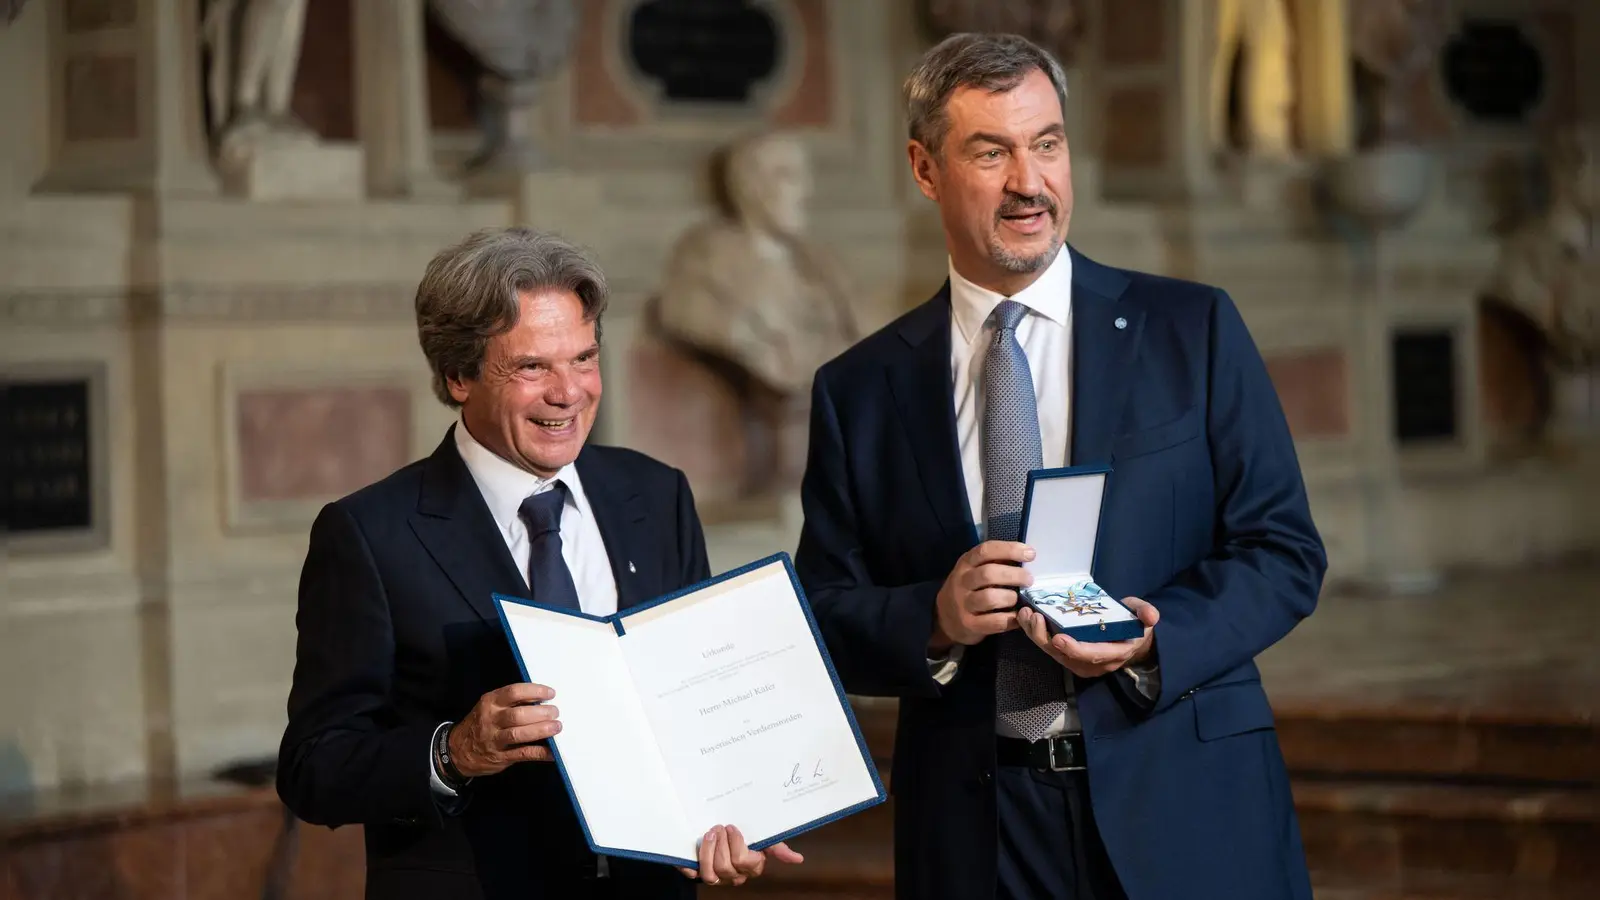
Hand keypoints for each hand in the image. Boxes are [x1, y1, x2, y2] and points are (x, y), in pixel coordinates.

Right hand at [447, 683, 559, 777]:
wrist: (457, 751)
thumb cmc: (480, 724)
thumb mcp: (489, 707)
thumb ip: (510, 703)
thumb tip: (542, 700)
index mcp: (490, 702)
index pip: (514, 692)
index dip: (535, 691)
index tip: (550, 693)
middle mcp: (491, 720)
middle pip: (518, 714)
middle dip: (541, 713)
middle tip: (555, 712)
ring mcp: (494, 740)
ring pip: (519, 734)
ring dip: (541, 730)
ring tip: (556, 727)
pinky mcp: (500, 757)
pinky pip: (522, 754)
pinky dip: (540, 753)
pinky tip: (552, 752)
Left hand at [677, 825, 802, 885]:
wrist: (720, 831)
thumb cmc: (745, 836)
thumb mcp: (763, 838)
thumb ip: (778, 847)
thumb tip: (799, 859)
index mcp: (751, 866)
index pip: (743, 862)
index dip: (736, 845)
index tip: (732, 827)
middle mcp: (734, 875)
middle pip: (725, 867)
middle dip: (720, 845)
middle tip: (719, 827)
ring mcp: (716, 876)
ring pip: (710, 874)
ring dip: (708, 851)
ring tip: (709, 833)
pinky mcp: (698, 873)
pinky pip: (694, 874)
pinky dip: (691, 862)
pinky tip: (695, 847)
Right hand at [930, 541, 1034, 649]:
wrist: (945, 617)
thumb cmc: (968, 589)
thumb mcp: (974, 570)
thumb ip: (994, 563)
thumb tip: (1027, 556)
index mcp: (966, 563)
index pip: (986, 551)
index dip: (1010, 550)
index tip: (1030, 554)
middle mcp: (962, 582)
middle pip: (988, 574)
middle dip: (1014, 575)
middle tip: (1029, 580)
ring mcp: (964, 604)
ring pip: (990, 598)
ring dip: (1011, 597)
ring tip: (1020, 599)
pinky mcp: (969, 624)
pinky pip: (994, 622)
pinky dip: (1011, 619)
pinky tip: (1018, 616)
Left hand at [1016, 596, 1158, 677]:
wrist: (1130, 642)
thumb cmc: (1134, 626)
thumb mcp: (1143, 618)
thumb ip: (1145, 613)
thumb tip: (1151, 616)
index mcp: (1113, 654)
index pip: (1091, 655)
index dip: (1074, 649)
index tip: (1058, 637)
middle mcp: (1093, 663)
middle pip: (1064, 656)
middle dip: (1045, 638)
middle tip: (1034, 616)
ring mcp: (1078, 662)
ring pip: (1052, 652)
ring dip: (1035, 635)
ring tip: (1026, 614)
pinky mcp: (1068, 656)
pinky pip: (1049, 648)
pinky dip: (1036, 634)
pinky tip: (1026, 618)